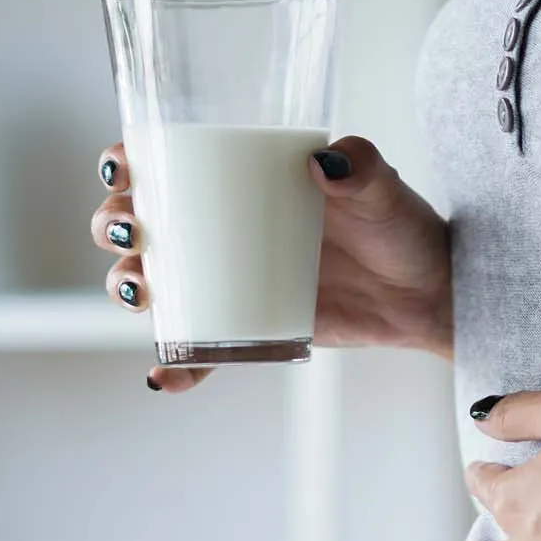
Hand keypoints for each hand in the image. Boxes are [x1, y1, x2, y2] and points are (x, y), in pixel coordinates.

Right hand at [92, 135, 451, 391]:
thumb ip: (363, 168)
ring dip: (128, 288)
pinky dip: (175, 367)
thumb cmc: (401, 228)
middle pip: (139, 223)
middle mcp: (222, 227)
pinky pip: (198, 351)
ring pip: (154, 283)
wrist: (427, 292)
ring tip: (143, 297)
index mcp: (241, 181)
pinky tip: (162, 378)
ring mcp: (229, 280)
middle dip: (113, 227)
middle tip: (133, 234)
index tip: (122, 169)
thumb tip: (326, 162)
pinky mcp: (246, 328)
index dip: (125, 164)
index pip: (165, 162)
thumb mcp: (384, 192)